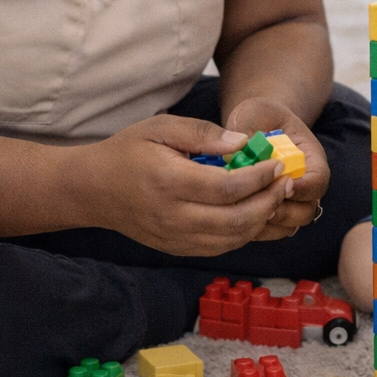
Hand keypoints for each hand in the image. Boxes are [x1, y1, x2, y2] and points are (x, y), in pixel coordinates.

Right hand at [80, 115, 289, 256]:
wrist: (91, 189)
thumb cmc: (127, 151)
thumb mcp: (161, 127)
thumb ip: (203, 133)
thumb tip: (242, 143)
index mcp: (169, 182)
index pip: (227, 188)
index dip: (259, 178)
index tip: (277, 165)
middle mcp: (173, 216)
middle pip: (235, 220)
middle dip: (269, 202)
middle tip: (285, 183)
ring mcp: (174, 238)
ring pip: (231, 239)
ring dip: (261, 220)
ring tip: (275, 197)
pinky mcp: (175, 248)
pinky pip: (219, 248)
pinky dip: (243, 234)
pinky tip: (253, 214)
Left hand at [224, 97, 331, 239]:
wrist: (256, 125)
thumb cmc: (259, 116)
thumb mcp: (255, 112)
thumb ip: (250, 126)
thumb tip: (239, 147)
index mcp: (310, 157)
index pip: (318, 180)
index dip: (303, 188)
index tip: (281, 183)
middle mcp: (305, 183)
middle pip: (307, 209)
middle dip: (284, 211)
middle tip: (259, 203)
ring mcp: (290, 200)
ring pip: (290, 225)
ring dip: (269, 223)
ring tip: (244, 210)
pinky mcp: (273, 212)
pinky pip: (272, 232)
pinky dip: (257, 230)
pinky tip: (236, 216)